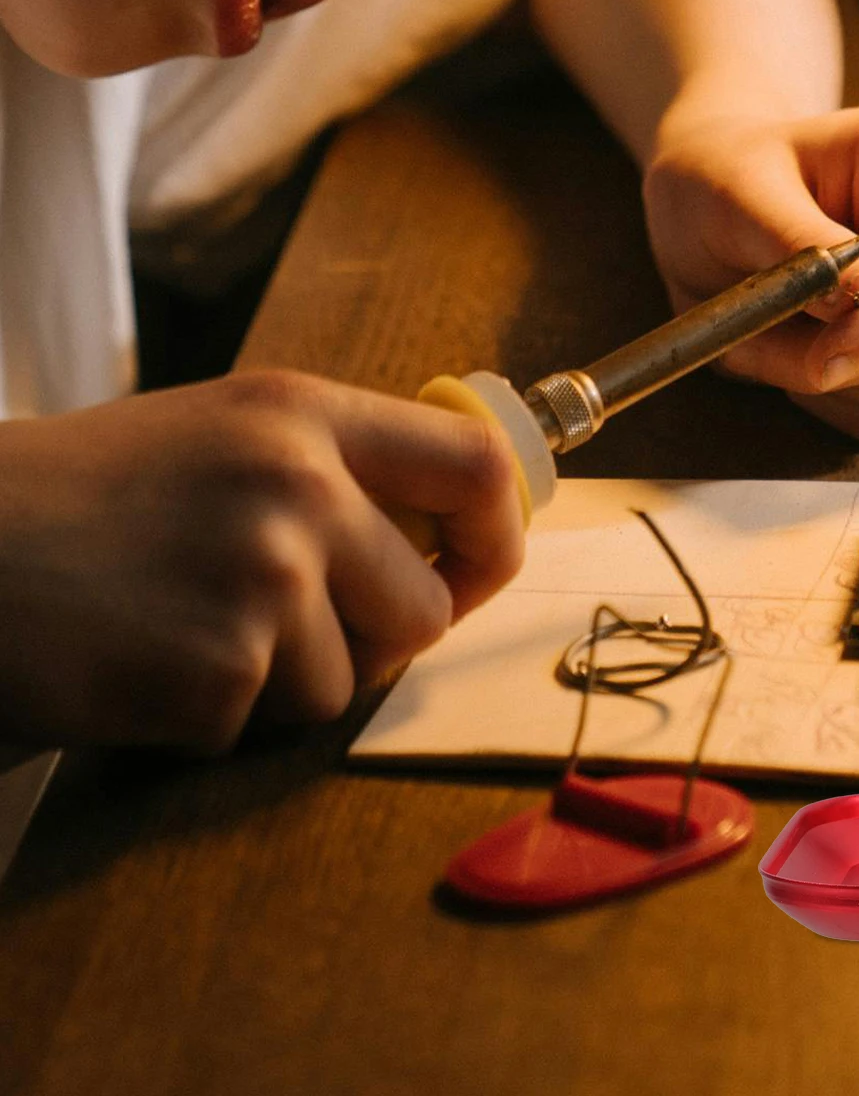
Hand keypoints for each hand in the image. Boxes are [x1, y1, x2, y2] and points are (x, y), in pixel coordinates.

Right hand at [0, 369, 524, 751]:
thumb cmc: (81, 500)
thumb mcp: (219, 436)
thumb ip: (331, 470)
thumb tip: (439, 541)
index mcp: (304, 414)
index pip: (477, 464)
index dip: (497, 532)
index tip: (475, 569)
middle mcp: (301, 484)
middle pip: (427, 609)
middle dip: (373, 644)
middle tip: (283, 630)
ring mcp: (264, 575)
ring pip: (345, 684)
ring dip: (275, 684)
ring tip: (180, 629)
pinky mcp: (218, 668)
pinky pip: (260, 726)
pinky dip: (206, 718)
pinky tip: (139, 664)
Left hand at [642, 102, 858, 441]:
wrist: (733, 199)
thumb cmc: (732, 178)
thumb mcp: (736, 192)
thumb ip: (797, 238)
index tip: (819, 354)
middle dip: (850, 362)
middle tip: (756, 341)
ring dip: (837, 386)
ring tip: (771, 337)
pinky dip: (843, 403)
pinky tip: (803, 354)